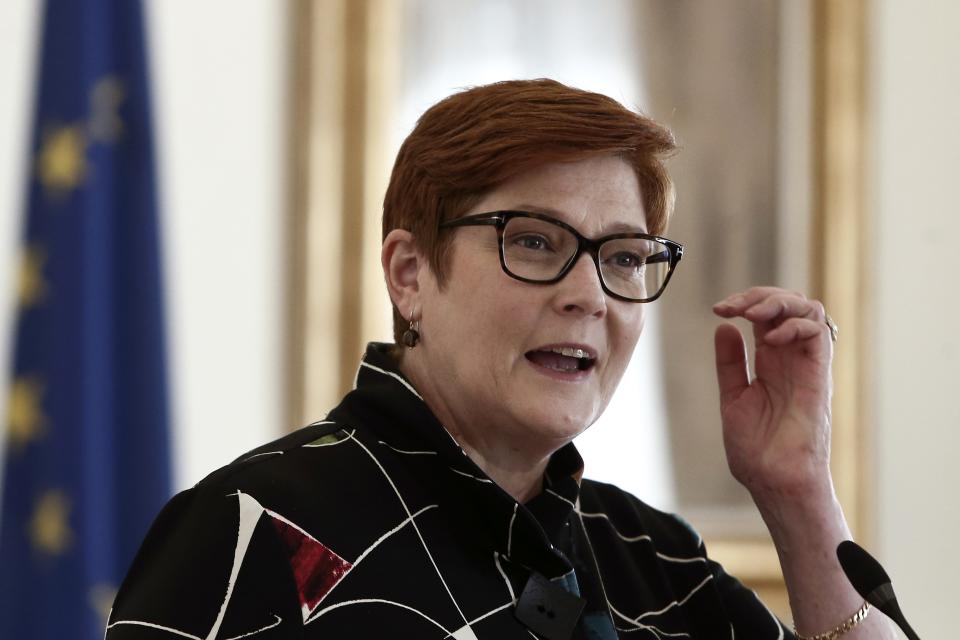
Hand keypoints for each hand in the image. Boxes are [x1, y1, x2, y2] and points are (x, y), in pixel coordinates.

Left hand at [712, 287, 834, 501]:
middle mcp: (791, 359)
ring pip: (809, 311)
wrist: (773, 480)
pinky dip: (795, 325)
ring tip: (751, 313)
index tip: (718, 309)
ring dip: (779, 302)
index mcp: (770, 361)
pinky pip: (819, 335)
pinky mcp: (819, 377)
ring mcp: (807, 366)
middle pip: (789, 304)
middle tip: (731, 306)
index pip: (767, 314)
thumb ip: (730, 363)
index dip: (744, 302)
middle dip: (759, 295)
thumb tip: (724, 329)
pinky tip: (770, 337)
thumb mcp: (732, 397)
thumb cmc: (757, 449)